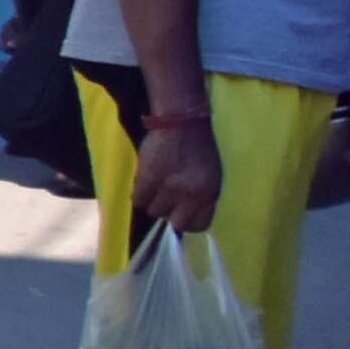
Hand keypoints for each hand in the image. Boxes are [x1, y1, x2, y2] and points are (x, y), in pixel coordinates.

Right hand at [127, 111, 223, 239]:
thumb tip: (185, 212)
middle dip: (170, 213)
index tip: (182, 213)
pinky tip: (144, 183)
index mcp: (210, 193)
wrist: (182, 123)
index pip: (199, 225)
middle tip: (166, 200)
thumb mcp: (210, 176)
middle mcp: (191, 194)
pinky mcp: (148, 179)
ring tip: (155, 186)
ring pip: (154, 211)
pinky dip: (139, 194)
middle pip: (176, 223)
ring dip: (153, 201)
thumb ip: (201, 196)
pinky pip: (138, 200)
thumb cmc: (199, 148)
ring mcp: (169, 188)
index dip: (188, 221)